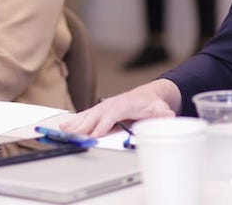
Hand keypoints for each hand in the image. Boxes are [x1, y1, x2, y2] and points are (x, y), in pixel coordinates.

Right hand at [60, 79, 179, 136]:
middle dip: (83, 126)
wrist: (148, 96)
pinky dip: (74, 121)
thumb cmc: (152, 104)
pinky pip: (84, 116)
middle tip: (72, 137)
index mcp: (124, 104)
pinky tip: (64, 127)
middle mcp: (111, 105)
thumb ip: (164, 114)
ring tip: (62, 131)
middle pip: (94, 116)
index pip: (111, 114)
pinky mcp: (100, 112)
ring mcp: (104, 107)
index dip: (102, 125)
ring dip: (75, 124)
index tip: (94, 135)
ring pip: (87, 116)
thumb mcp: (161, 109)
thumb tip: (169, 117)